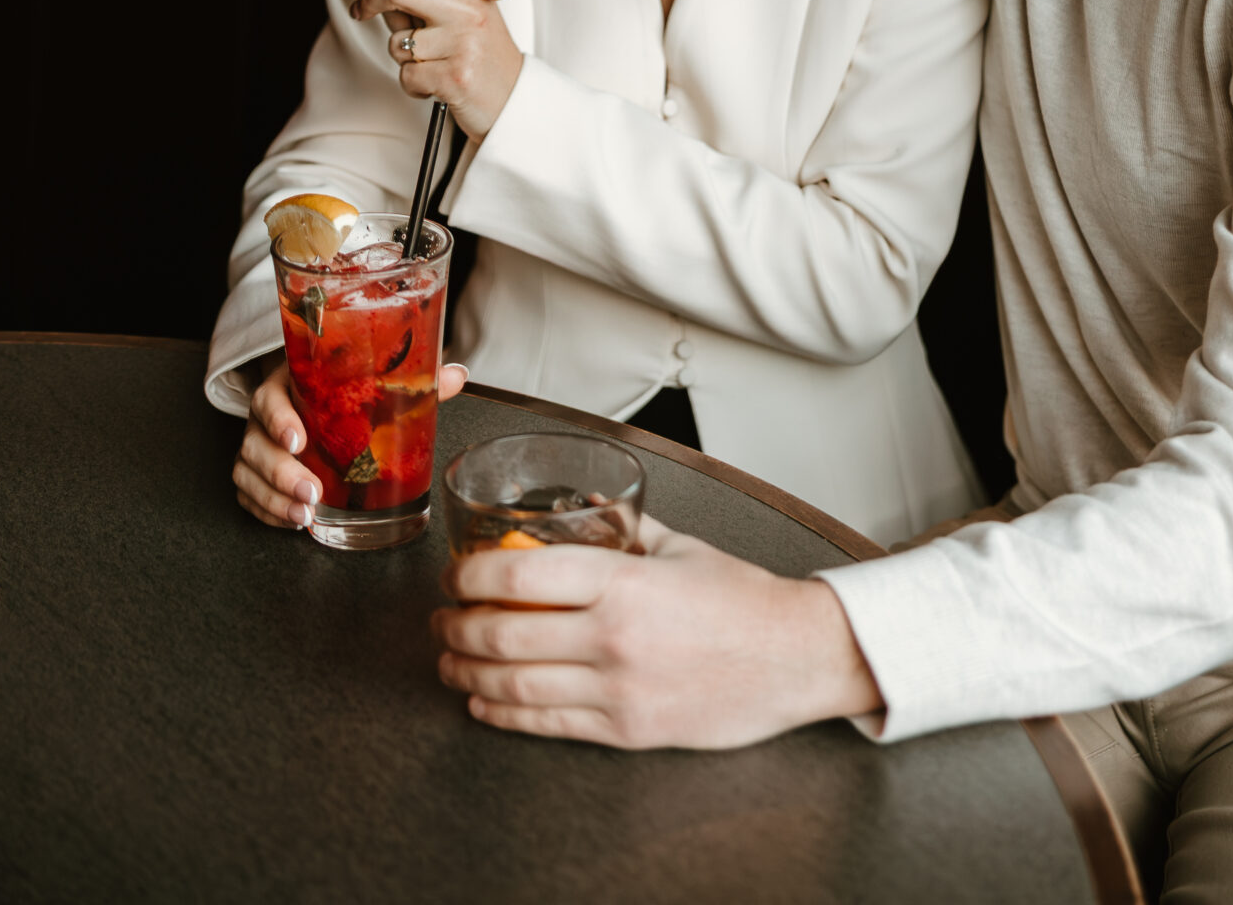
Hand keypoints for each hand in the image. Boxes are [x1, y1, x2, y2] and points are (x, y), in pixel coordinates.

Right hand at [233, 354, 469, 528]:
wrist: (304, 385)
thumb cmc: (336, 385)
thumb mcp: (364, 377)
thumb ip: (407, 379)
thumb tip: (457, 374)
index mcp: (287, 385)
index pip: (270, 399)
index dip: (278, 420)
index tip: (298, 440)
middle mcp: (264, 417)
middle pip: (256, 445)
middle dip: (282, 474)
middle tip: (312, 493)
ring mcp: (256, 445)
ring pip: (247, 474)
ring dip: (274, 499)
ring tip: (305, 516)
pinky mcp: (254, 472)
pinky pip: (247, 495)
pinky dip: (266, 511)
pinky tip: (292, 522)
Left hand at [351, 0, 525, 142]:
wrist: (516, 103)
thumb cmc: (486, 55)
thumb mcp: (473, 10)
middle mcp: (470, 8)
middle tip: (362, 7)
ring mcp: (463, 41)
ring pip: (398, 39)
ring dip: (402, 56)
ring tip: (428, 60)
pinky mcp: (455, 75)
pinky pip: (406, 75)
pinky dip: (412, 85)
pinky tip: (434, 82)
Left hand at [430, 514, 881, 747]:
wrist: (792, 658)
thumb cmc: (742, 599)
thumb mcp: (679, 544)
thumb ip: (624, 524)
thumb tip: (585, 503)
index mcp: (623, 580)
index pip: (521, 575)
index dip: (471, 575)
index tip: (453, 573)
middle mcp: (613, 637)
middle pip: (504, 633)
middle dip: (455, 626)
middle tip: (440, 617)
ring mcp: (617, 689)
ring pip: (514, 684)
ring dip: (467, 671)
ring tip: (449, 658)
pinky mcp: (625, 730)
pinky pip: (546, 725)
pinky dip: (502, 712)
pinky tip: (484, 699)